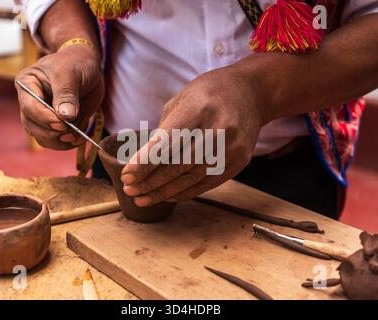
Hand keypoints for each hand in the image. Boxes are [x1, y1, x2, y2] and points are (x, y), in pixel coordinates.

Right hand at [15, 45, 103, 149]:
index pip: (29, 107)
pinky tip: (80, 139)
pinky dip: (67, 144)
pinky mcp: (54, 125)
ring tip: (77, 137)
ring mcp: (41, 116)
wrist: (87, 67)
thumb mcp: (70, 74)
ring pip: (42, 137)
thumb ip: (67, 94)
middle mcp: (30, 102)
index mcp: (27, 84)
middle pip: (32, 126)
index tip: (63, 124)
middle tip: (72, 133)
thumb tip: (65, 116)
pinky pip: (55, 141)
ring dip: (60, 142)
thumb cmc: (76, 64)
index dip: (45, 118)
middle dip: (52, 133)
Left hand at [121, 65, 267, 205]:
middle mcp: (219, 129)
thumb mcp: (183, 99)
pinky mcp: (239, 161)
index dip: (145, 161)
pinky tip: (165, 196)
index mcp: (199, 108)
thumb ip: (165, 128)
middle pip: (178, 164)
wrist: (250, 93)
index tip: (127, 175)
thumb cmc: (208, 93)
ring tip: (141, 198)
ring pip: (191, 179)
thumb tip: (142, 161)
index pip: (168, 142)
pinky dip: (183, 192)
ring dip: (163, 192)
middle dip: (150, 181)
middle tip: (129, 189)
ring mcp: (232, 148)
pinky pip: (207, 184)